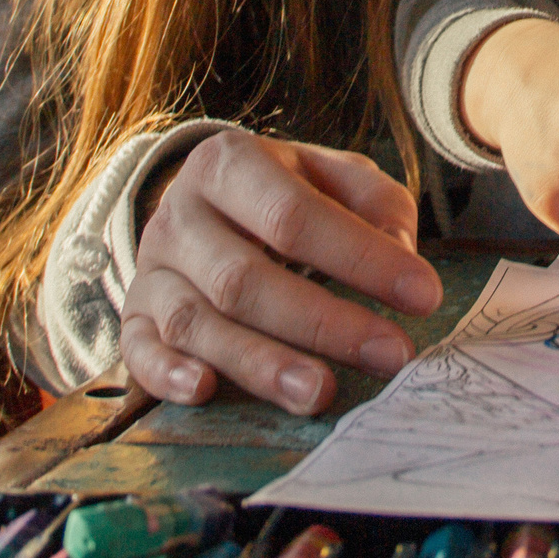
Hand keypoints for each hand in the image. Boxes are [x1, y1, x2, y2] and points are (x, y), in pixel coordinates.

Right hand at [118, 130, 443, 415]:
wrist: (200, 204)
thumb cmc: (281, 196)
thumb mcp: (331, 176)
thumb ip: (375, 203)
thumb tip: (399, 256)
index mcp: (228, 165)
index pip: (293, 215)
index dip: (360, 258)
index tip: (423, 295)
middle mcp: (179, 215)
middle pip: (244, 279)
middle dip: (323, 323)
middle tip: (390, 354)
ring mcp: (152, 270)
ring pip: (196, 323)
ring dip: (259, 363)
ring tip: (320, 393)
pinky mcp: (135, 318)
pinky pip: (138, 350)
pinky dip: (167, 374)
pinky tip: (205, 391)